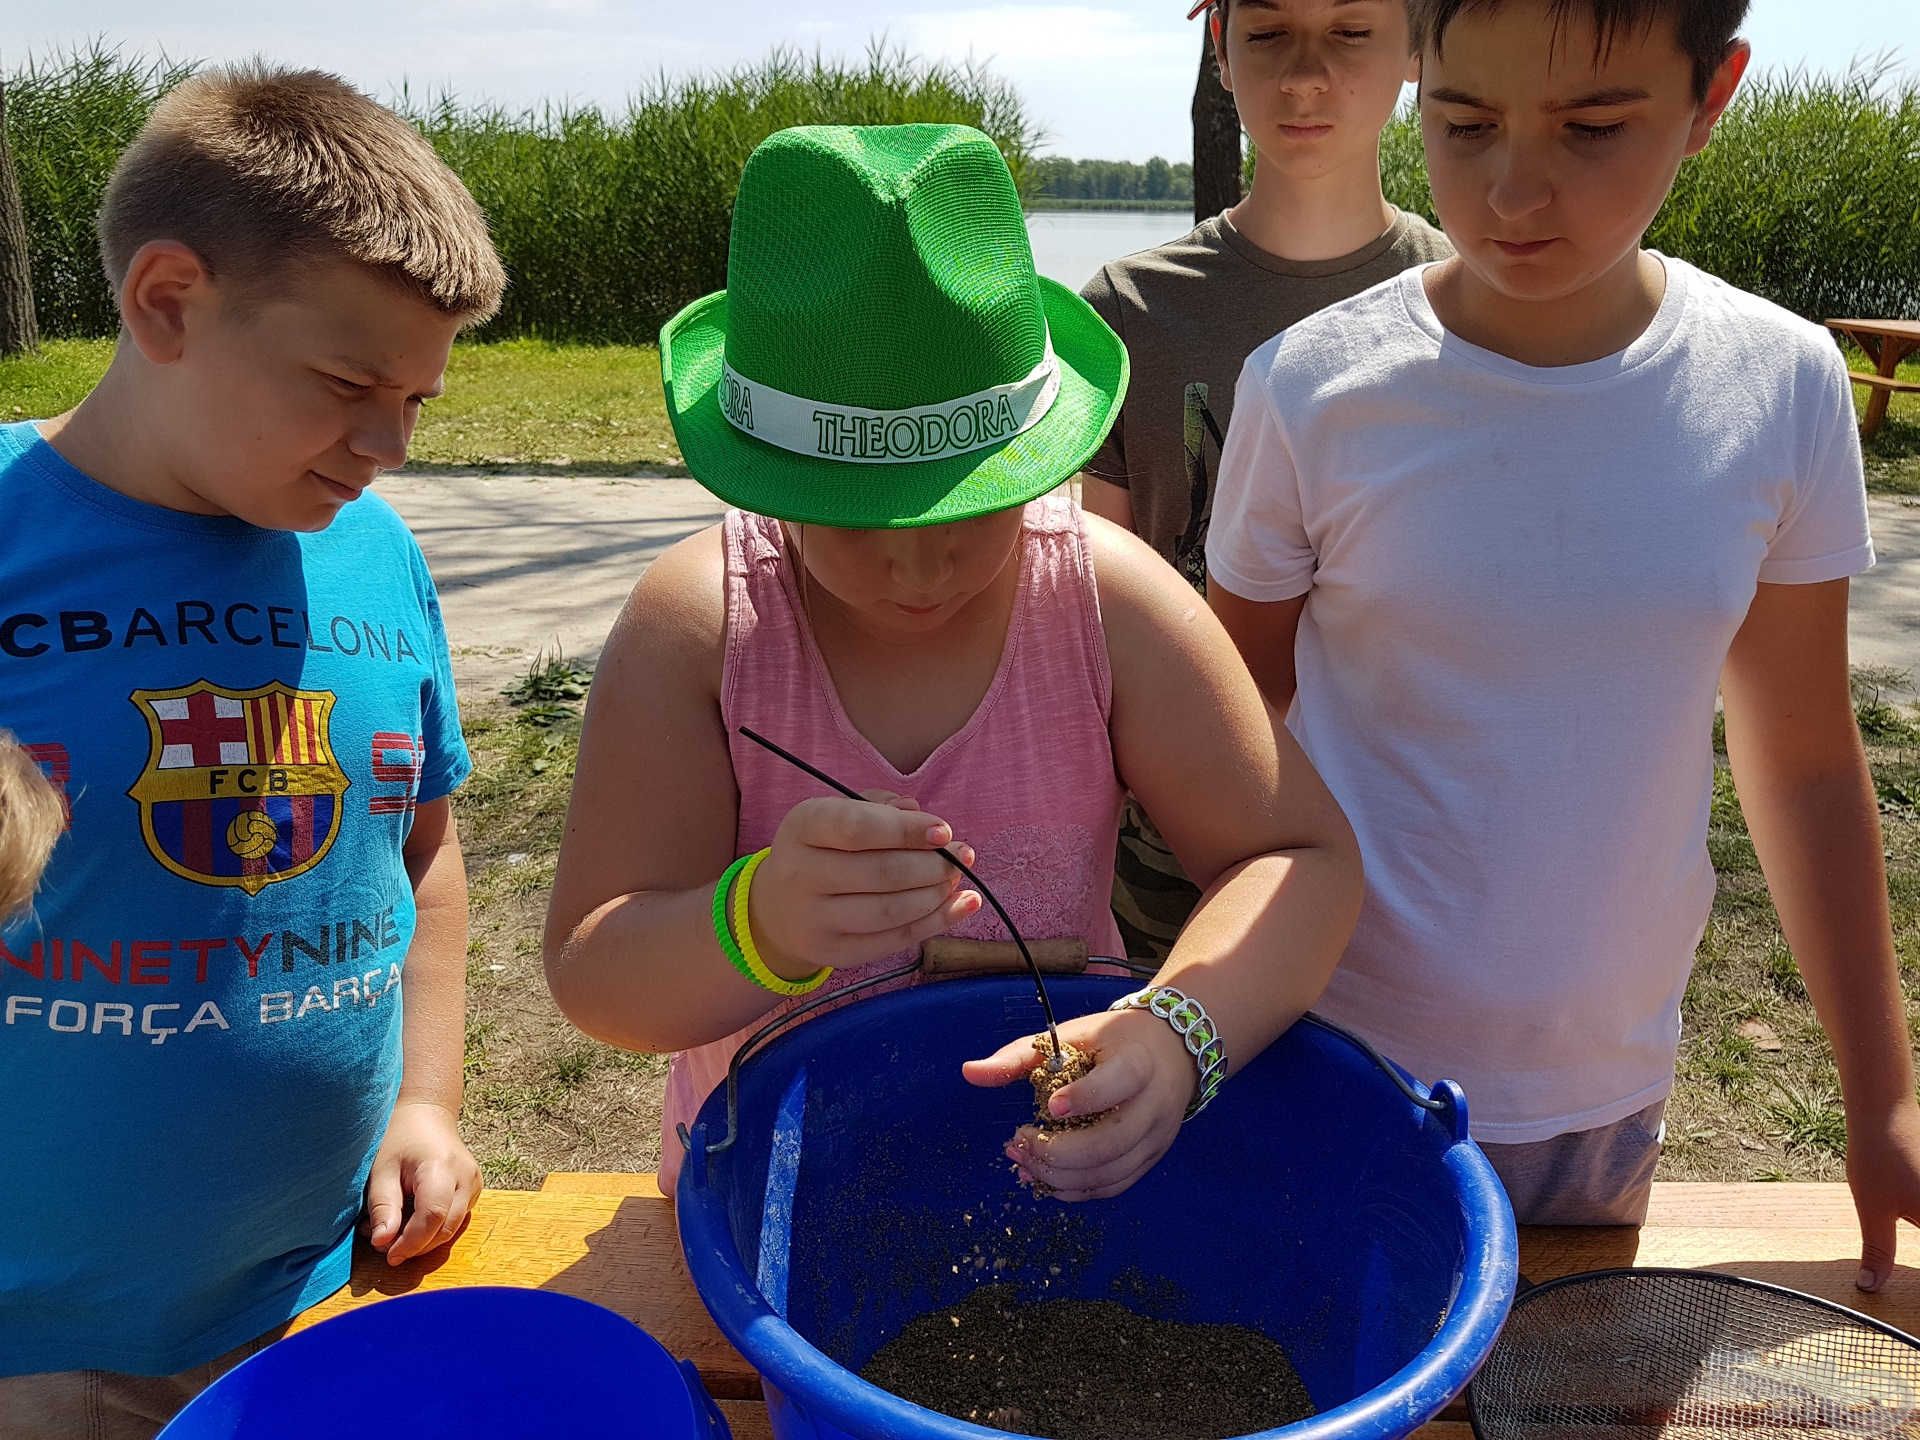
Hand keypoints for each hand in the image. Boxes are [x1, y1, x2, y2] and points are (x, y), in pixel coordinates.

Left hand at [363, 1099, 482, 1266]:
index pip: (432, 1216)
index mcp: (441, 1167)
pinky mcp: (474, 1190)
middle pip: (445, 1228)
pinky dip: (433, 1230)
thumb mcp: (381, 1170)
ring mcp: (474, 1184)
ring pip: (452, 1229)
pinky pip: (455, 1220)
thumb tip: (383, 1243)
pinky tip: (412, 1221)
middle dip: (416, 1246)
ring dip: (423, 1240)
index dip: (411, 1242)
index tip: (389, 1256)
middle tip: (386, 1246)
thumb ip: (383, 1207)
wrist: (427, 1116)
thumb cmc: (399, 1139)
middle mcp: (466, 1177)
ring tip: (395, 1231)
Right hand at [748, 793, 980, 976]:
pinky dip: (935, 923)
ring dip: (936, 894)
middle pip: (880, 873)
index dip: (905, 831)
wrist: (778, 909)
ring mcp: (815, 920)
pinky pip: (893, 940)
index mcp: (802, 827)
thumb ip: (879, 808)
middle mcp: (801, 874)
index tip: (945, 832)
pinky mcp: (835, 953)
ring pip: (890, 910)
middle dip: (932, 865)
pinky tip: (962, 905)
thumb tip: (920, 815)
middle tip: (963, 856)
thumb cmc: (822, 850)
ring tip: (956, 879)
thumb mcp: (838, 815)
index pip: (856, 828)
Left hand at [962, 1007, 1195, 1200]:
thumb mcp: (1071, 1036)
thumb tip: (969, 1072)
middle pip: (1109, 1142)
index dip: (1085, 1097)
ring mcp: (1156, 1138)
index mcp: (1139, 1063)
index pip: (1119, 1082)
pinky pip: (1113, 1187)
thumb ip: (1020, 1056)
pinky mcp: (1151, 1159)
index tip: (1049, 1106)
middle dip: (1056, 1151)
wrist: (1172, 1052)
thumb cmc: (1113, 1041)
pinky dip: (1075, 1190)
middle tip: (1016, 1141)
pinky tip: (1044, 1179)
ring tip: (1021, 1161)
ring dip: (1059, 1176)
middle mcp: (1154, 1105)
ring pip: (1109, 1173)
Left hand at [1846, 1098, 1919, 1291]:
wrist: (1885, 1110)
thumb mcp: (1874, 1210)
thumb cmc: (1878, 1157)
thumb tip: (1869, 1288)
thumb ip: (1879, 1252)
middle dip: (1918, 1246)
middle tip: (1907, 1258)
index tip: (1913, 1314)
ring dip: (1918, 1233)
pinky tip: (1913, 1218)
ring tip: (1907, 1221)